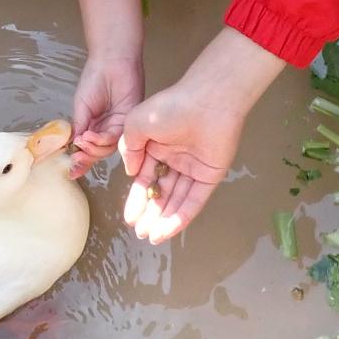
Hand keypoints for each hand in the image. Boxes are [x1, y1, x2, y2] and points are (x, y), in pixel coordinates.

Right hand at [70, 50, 142, 176]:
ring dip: (93, 147)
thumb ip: (79, 127)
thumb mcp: (82, 107)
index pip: (88, 147)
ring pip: (107, 147)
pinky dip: (101, 139)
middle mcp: (107, 128)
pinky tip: (90, 136)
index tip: (71, 171)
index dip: (81, 160)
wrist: (111, 61)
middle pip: (98, 151)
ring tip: (82, 141)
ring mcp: (118, 126)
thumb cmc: (94, 79)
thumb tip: (73, 146)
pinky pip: (116, 137)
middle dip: (86, 156)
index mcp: (95, 125)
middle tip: (76, 158)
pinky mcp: (128, 121)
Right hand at [119, 30, 283, 242]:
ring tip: (151, 237)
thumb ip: (129, 149)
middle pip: (161, 193)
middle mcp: (175, 159)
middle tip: (140, 233)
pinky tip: (168, 230)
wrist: (207, 102)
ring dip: (164, 219)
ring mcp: (193, 168)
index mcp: (157, 146)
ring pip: (177, 199)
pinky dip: (181, 216)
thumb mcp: (136, 124)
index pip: (145, 178)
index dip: (137, 199)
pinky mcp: (210, 176)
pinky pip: (194, 200)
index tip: (129, 217)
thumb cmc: (170, 107)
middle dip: (150, 214)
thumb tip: (131, 172)